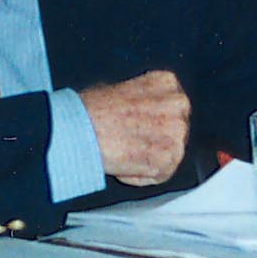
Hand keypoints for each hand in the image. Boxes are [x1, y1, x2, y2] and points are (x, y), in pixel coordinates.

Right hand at [82, 70, 193, 186]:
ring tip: (123, 152)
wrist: (79, 129)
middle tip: (130, 143)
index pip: (172, 108)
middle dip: (154, 141)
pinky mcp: (168, 158)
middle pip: (174, 131)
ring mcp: (176, 132)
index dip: (153, 122)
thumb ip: (142, 99)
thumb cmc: (91, 110)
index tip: (139, 127)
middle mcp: (177, 104)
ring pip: (169, 154)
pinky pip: (160, 174)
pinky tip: (124, 164)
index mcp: (166, 82)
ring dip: (147, 159)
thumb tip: (142, 113)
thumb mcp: (120, 89)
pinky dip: (141, 175)